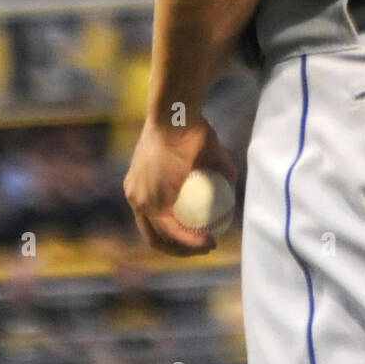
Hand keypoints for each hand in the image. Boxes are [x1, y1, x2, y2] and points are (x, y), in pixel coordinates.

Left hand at [123, 115, 237, 256]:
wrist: (175, 115)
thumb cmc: (190, 126)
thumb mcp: (204, 152)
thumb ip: (216, 168)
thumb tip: (230, 184)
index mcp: (139, 185)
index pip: (152, 219)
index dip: (175, 233)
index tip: (198, 234)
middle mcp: (134, 194)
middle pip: (154, 234)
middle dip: (179, 248)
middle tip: (203, 245)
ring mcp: (139, 199)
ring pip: (161, 237)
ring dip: (185, 249)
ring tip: (208, 246)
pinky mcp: (150, 202)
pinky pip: (171, 230)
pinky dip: (190, 241)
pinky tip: (207, 241)